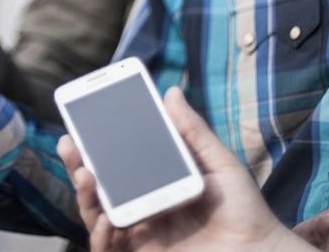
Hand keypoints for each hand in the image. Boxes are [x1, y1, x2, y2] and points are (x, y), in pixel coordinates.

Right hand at [59, 88, 312, 251]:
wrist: (259, 251)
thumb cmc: (244, 209)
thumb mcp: (219, 163)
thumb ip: (192, 132)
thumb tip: (171, 92)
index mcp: (156, 180)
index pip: (118, 159)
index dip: (96, 142)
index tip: (83, 119)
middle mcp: (142, 204)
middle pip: (99, 185)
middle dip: (78, 164)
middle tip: (69, 143)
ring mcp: (140, 231)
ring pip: (96, 214)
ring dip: (84, 195)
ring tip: (85, 175)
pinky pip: (109, 248)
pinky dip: (100, 236)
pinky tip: (106, 222)